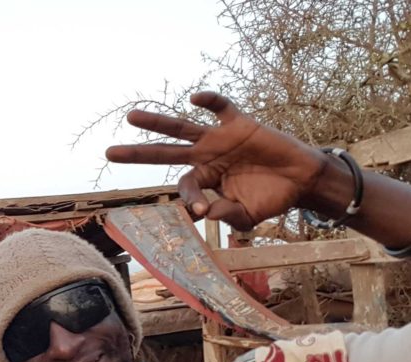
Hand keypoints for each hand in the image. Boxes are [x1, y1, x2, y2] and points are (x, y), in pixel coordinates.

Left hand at [105, 92, 329, 230]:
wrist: (302, 179)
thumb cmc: (271, 198)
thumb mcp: (247, 215)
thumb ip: (226, 215)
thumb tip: (205, 215)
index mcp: (205, 178)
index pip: (185, 185)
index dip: (190, 197)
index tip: (200, 209)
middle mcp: (205, 156)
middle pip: (164, 153)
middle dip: (138, 153)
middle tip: (108, 153)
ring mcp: (219, 138)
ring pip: (181, 128)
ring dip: (156, 122)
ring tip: (130, 116)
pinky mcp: (239, 124)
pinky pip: (220, 108)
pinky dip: (209, 100)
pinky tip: (194, 98)